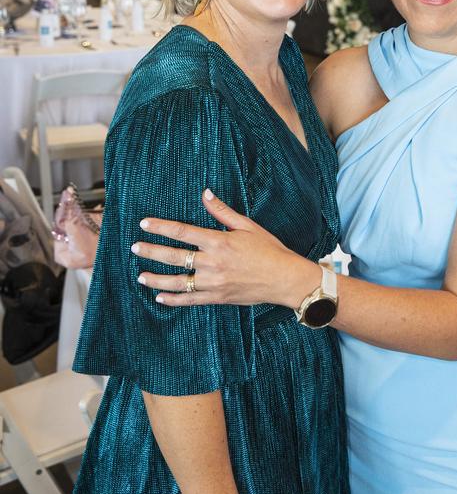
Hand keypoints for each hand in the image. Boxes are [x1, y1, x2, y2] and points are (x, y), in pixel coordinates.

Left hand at [132, 190, 318, 308]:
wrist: (284, 278)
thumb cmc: (269, 249)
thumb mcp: (247, 226)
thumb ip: (222, 212)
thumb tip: (205, 194)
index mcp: (219, 242)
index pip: (182, 232)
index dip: (161, 227)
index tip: (144, 224)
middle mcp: (212, 263)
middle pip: (174, 257)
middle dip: (151, 252)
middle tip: (135, 248)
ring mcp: (213, 283)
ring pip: (177, 282)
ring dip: (156, 279)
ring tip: (140, 276)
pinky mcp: (217, 297)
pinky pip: (190, 300)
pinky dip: (173, 300)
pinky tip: (160, 298)